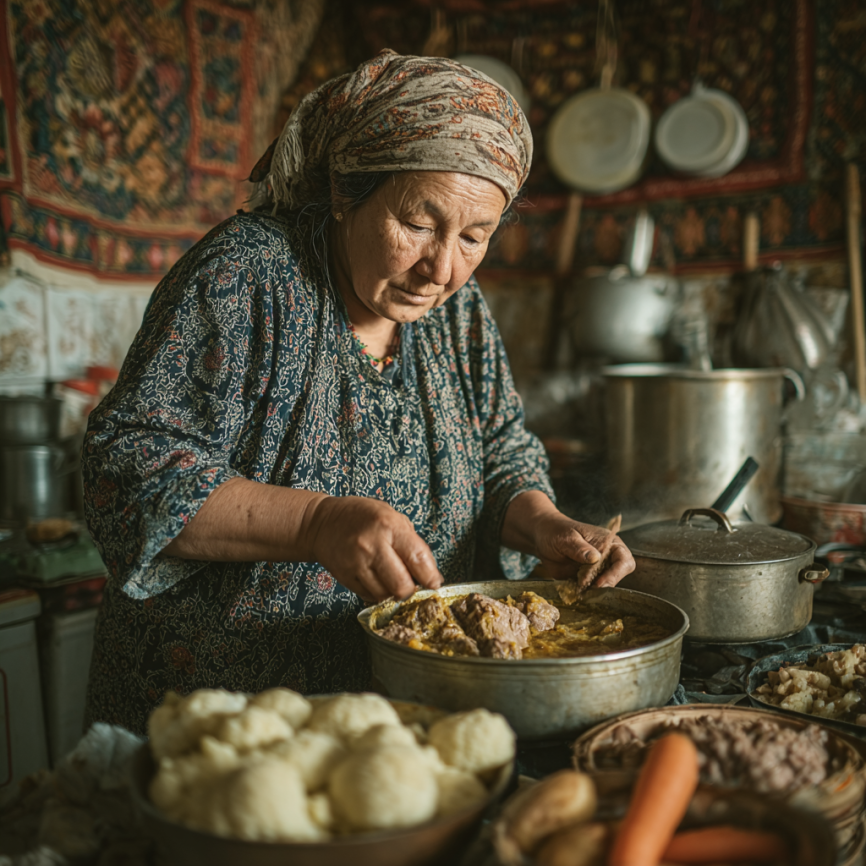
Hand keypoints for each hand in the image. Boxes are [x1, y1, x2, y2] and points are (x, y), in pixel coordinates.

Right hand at [306, 495, 442, 602]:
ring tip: (392, 580)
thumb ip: (411, 541)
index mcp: (389, 526)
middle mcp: (372, 546)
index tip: (434, 583)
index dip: (430, 576)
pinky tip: (377, 580)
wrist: (322, 523)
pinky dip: (378, 593)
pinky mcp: (345, 577)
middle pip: (401, 586)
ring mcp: (357, 564)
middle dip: (411, 590)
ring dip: (393, 593)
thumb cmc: (362, 517)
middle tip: (412, 584)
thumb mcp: (392, 516)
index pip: (418, 559)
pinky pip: (369, 596)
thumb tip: (428, 571)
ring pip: (385, 595)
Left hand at [532, 512, 634, 587]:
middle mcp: (606, 557)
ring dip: (593, 590)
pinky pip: (590, 591)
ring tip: (578, 586)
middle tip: (588, 587)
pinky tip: (574, 589)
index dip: (616, 573)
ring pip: (605, 586)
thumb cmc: (556, 531)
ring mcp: (596, 569)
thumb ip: (580, 548)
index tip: (600, 582)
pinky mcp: (586, 579)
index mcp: (608, 542)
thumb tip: (595, 558)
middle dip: (605, 584)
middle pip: (618, 575)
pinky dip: (584, 593)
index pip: (624, 559)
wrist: (542, 538)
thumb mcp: (566, 537)